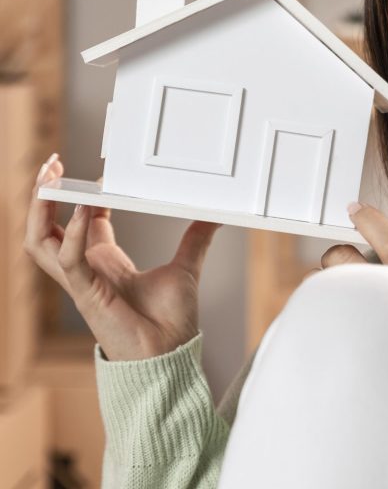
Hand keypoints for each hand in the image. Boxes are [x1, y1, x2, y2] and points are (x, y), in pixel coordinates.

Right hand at [24, 154, 220, 360]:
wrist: (171, 355)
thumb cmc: (171, 321)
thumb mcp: (186, 268)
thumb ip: (195, 240)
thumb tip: (214, 217)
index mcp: (105, 263)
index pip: (81, 222)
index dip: (83, 196)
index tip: (99, 175)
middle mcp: (87, 270)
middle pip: (46, 228)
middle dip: (44, 196)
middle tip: (52, 165)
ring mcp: (82, 282)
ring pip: (40, 242)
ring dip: (40, 210)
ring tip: (50, 179)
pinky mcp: (87, 294)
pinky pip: (68, 260)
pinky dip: (72, 234)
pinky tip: (84, 210)